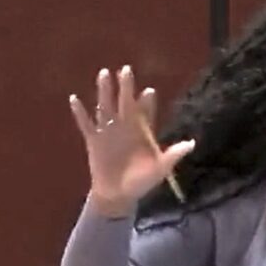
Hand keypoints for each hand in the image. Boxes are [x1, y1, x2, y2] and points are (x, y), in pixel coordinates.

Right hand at [69, 65, 193, 215]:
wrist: (119, 195)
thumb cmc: (142, 182)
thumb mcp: (160, 169)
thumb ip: (173, 155)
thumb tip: (191, 144)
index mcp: (142, 131)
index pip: (145, 112)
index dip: (146, 102)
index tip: (149, 92)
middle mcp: (125, 127)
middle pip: (124, 102)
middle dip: (125, 87)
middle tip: (126, 70)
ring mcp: (108, 132)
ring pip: (105, 106)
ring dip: (104, 91)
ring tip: (104, 74)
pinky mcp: (94, 140)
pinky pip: (86, 123)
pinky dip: (80, 112)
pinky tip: (74, 98)